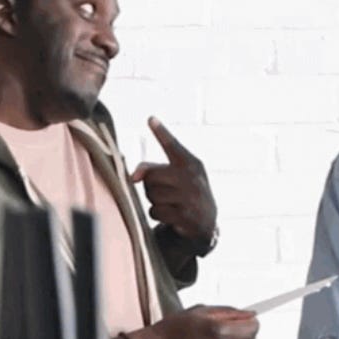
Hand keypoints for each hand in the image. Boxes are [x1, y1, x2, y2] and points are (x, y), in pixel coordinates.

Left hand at [129, 117, 216, 245]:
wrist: (206, 220)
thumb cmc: (184, 191)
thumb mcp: (176, 174)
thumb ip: (152, 168)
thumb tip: (133, 177)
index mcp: (191, 162)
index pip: (173, 145)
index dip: (161, 132)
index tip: (150, 119)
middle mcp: (192, 177)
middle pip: (151, 176)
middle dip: (151, 184)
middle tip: (165, 189)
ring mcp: (189, 197)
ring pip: (151, 194)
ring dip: (155, 200)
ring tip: (170, 202)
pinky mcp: (184, 215)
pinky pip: (154, 211)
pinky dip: (157, 214)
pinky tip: (171, 214)